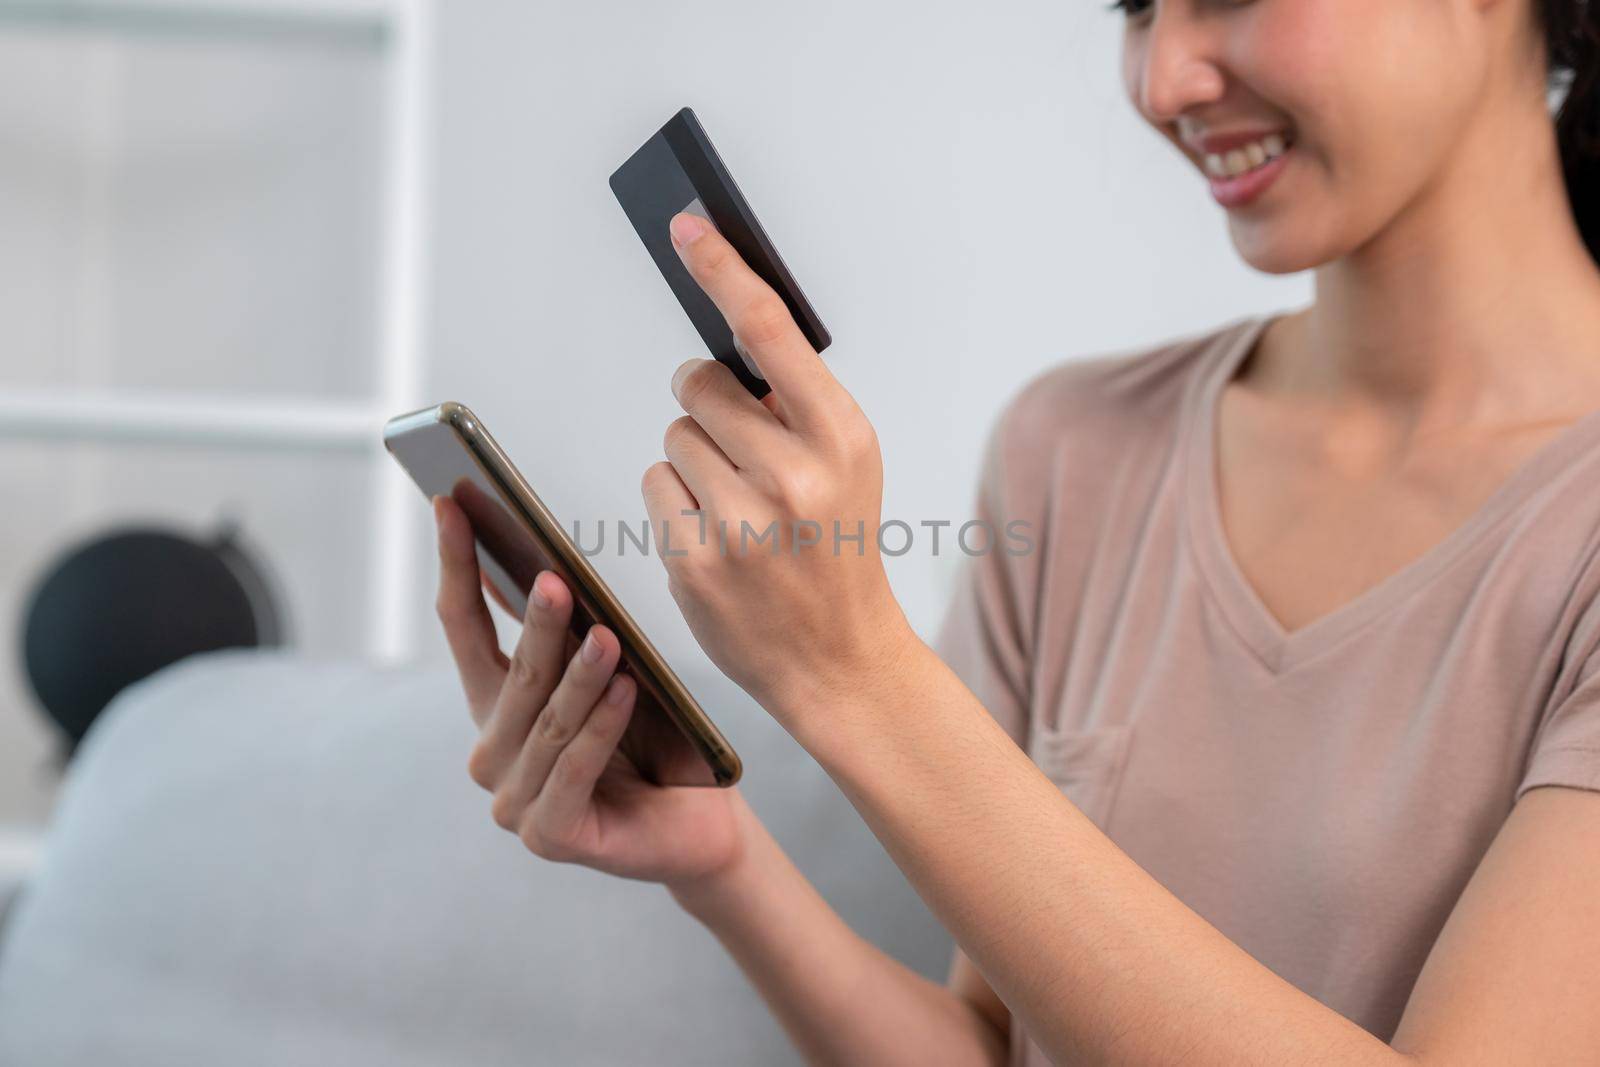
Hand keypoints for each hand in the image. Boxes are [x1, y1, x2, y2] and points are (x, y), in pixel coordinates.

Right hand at [432, 493, 741, 887]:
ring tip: (609, 638)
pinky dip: (601, 730)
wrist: (698, 825)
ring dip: (580, 678)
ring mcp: (514, 800)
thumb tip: (540, 560)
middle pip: (513, 674)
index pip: (462, 626)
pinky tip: (627, 694)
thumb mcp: (607, 676)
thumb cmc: (654, 743)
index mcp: (494, 707)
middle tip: (555, 581)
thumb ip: (568, 634)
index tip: (451, 504)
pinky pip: (574, 770)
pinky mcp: (550, 835)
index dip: (456, 564)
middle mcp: (491, 752)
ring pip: (548, 723)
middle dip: (536, 625)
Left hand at [640, 212, 919, 733]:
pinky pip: (655, 485)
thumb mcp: (847, 466)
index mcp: (841, 436)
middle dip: (710, 407)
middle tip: (743, 454)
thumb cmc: (837, 550)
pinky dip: (675, 504)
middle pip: (699, 384)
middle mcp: (794, 475)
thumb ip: (796, 407)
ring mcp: (741, 522)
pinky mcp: (696, 560)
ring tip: (738, 508)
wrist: (841, 659)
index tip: (687, 225)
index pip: (771, 332)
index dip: (724, 271)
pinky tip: (715, 538)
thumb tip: (728, 345)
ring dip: (694, 461)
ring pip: (672, 435)